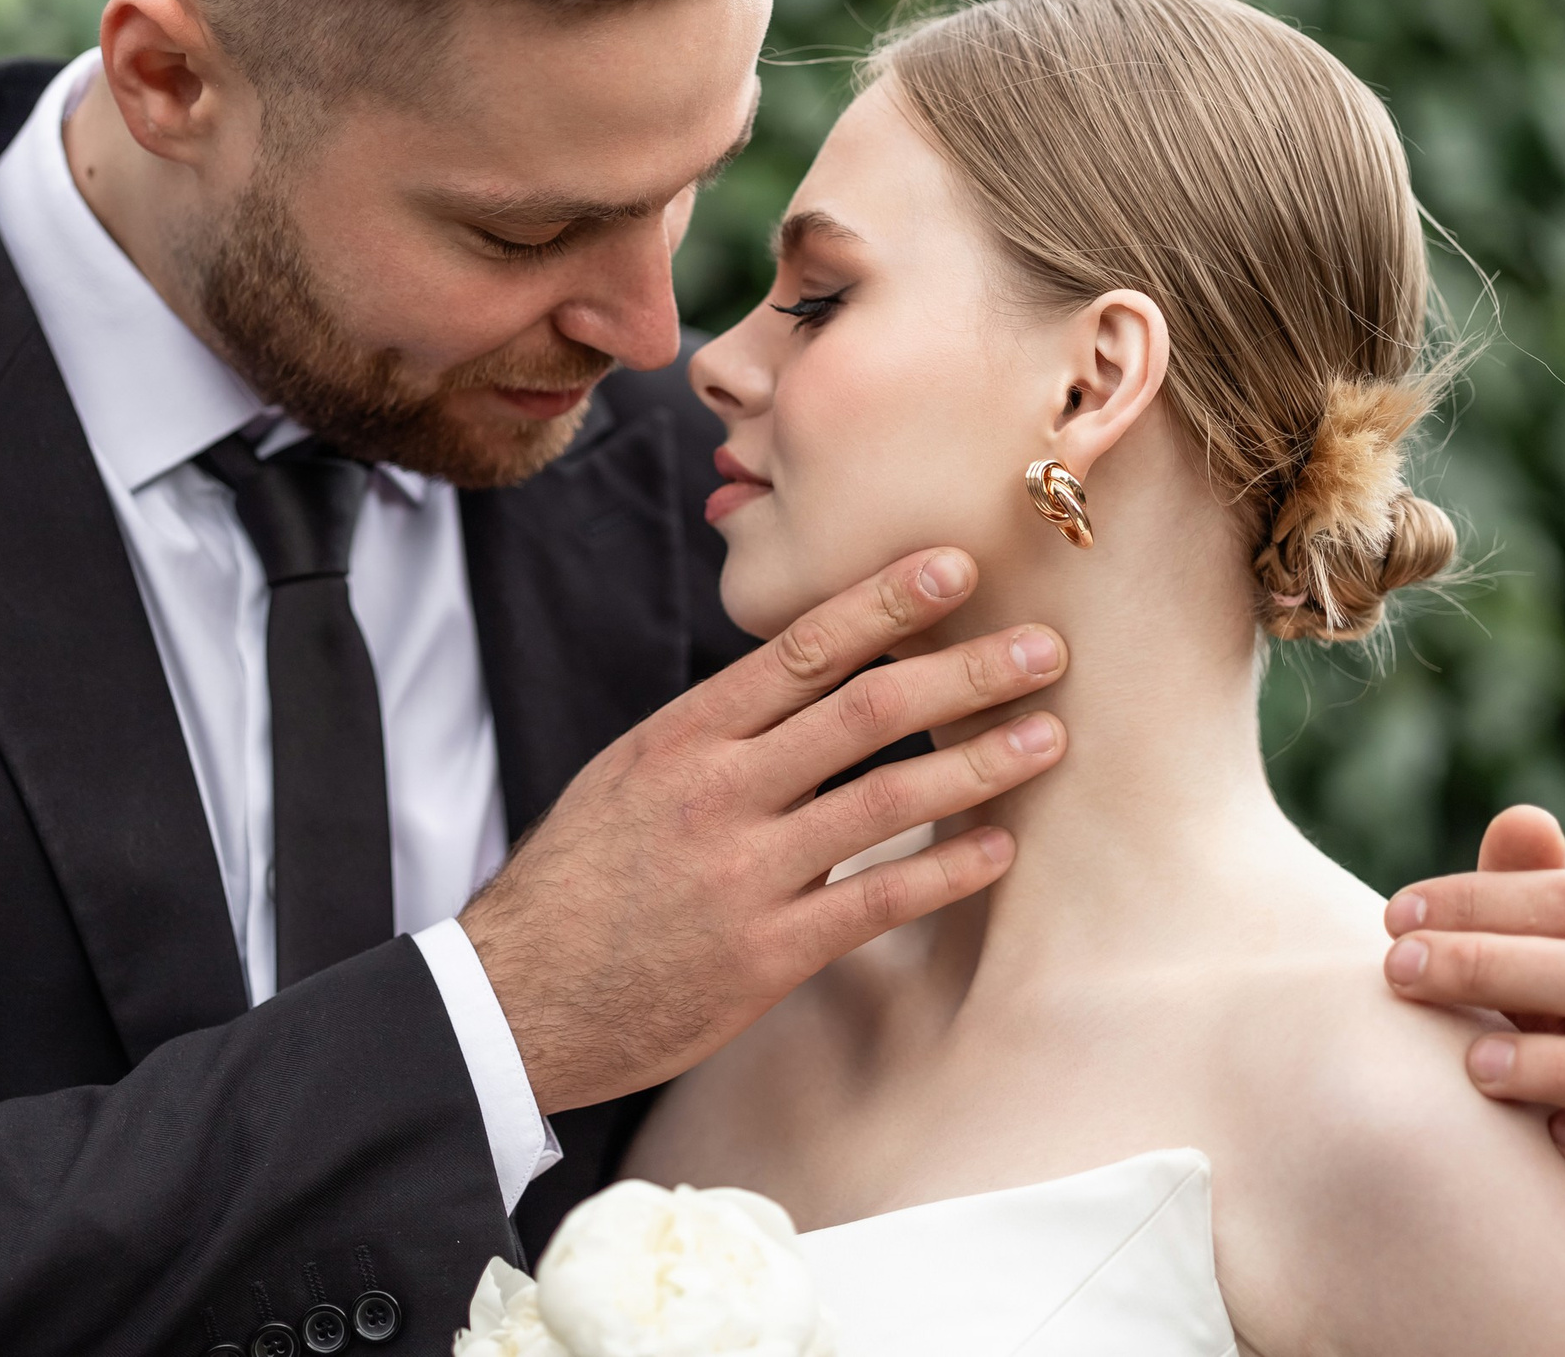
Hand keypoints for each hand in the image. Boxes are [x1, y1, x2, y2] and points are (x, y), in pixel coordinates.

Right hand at [462, 547, 1066, 1113]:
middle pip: (865, 711)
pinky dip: (945, 872)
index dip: (887, 603)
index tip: (956, 566)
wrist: (517, 998)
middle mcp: (719, 791)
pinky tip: (998, 848)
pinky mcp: (766, 953)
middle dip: (966, 672)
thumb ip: (718, 732)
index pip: (803, 649)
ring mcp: (745, 873)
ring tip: (1047, 735)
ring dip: (979, 763)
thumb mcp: (631, 774)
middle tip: (1044, 647)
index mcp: (684, 735)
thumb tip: (809, 682)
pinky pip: (875, 901)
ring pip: (886, 800)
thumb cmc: (580, 880)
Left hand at [1383, 806, 1564, 1234]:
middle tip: (1398, 972)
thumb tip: (1524, 817)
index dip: (1480, 901)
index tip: (1392, 915)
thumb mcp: (1521, 955)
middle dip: (1490, 967)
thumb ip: (1519, 890)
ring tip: (1471, 1066)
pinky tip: (1558, 1143)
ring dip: (1561, 1068)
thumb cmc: (1537, 1027)